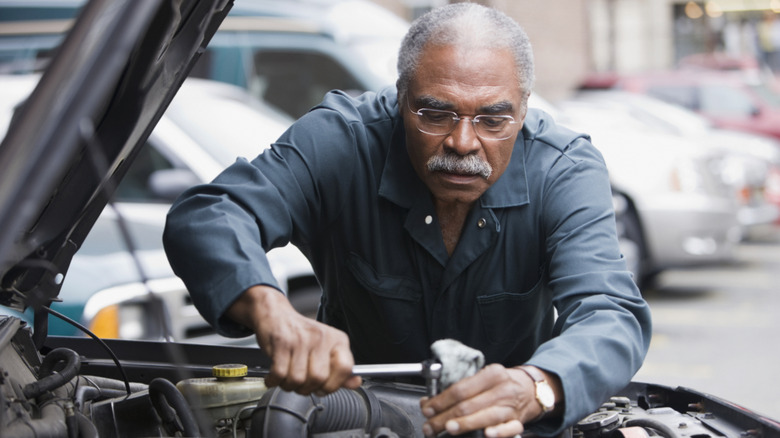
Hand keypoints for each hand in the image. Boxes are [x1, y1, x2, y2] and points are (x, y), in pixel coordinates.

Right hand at [227, 285, 361, 394]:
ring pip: (297, 379)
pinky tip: (274, 377)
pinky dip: (274, 380)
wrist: (276, 314)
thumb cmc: (301, 334)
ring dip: (289, 385)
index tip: (323, 387)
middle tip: (301, 385)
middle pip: (318, 378)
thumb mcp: (326, 348)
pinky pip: (279, 374)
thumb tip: (355, 383)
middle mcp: (321, 337)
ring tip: (287, 379)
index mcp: (337, 340)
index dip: (333, 384)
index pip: (345, 368)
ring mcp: (301, 339)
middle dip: (307, 389)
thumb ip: (340, 368)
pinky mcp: (282, 342)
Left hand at [419, 364, 558, 437]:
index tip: (428, 408)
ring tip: (448, 428)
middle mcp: (502, 389)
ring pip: (485, 416)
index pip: (461, 389)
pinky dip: (498, 432)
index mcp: (492, 374)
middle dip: (445, 417)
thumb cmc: (502, 385)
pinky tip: (486, 434)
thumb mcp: (483, 379)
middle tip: (431, 425)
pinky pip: (510, 428)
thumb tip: (430, 402)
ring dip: (464, 424)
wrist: (531, 390)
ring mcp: (511, 406)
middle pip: (469, 405)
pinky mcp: (518, 422)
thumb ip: (460, 389)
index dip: (441, 400)